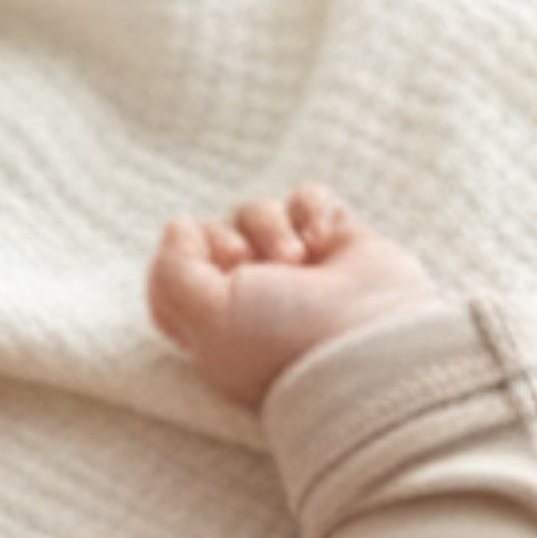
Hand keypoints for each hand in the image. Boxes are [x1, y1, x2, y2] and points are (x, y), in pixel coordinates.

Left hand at [146, 190, 440, 410]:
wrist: (366, 340)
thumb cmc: (280, 340)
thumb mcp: (206, 317)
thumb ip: (173, 272)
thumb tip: (176, 225)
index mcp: (210, 326)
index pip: (170, 277)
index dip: (179, 262)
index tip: (206, 274)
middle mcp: (248, 296)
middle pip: (213, 235)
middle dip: (227, 241)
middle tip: (252, 269)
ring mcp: (293, 267)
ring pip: (257, 211)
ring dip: (271, 227)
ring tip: (296, 260)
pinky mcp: (336, 241)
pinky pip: (307, 198)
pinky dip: (312, 209)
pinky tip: (324, 239)